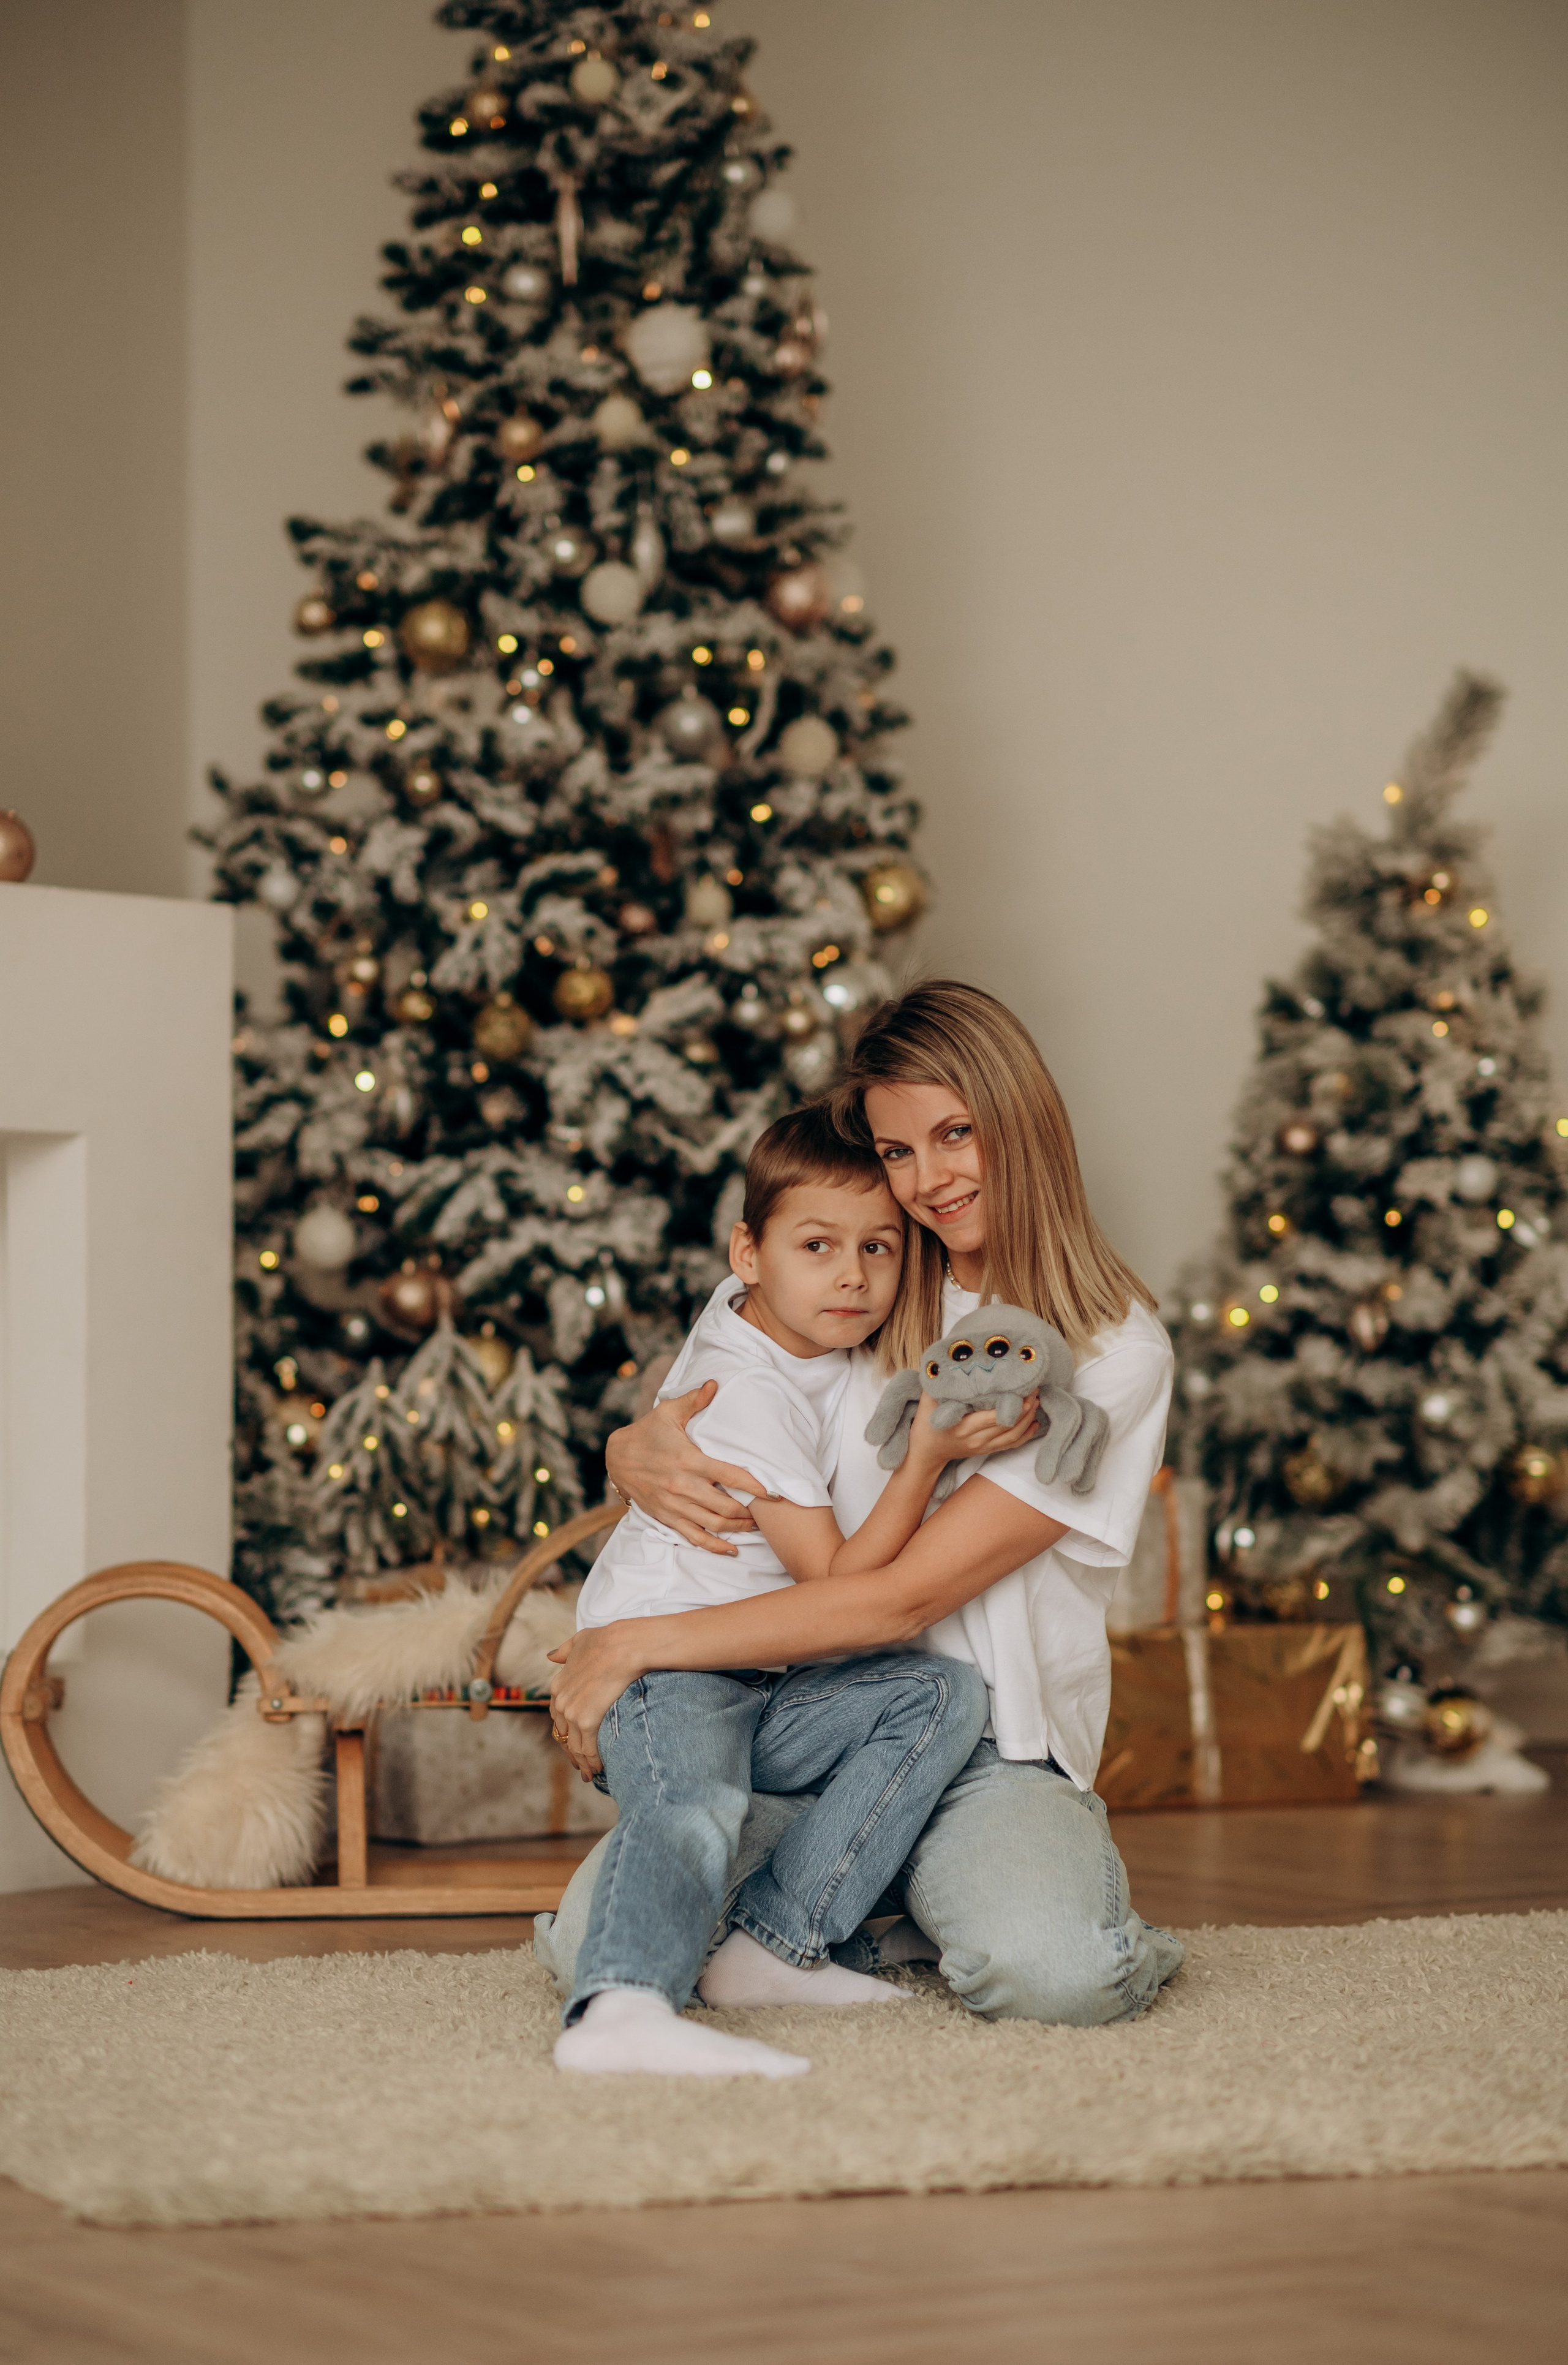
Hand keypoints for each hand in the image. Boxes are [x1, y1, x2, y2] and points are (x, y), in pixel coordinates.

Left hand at [547, 1628, 643, 1777]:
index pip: (557, 1717)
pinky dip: (594, 1761)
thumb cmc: (607, 1640)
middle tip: (581, 1766)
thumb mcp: (579, 1641)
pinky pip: (588, 1748)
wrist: (623, 1645)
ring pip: (575, 1746)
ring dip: (583, 1763)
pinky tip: (600, 1768)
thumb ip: (564, 1651)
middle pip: (564, 1735)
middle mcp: (561, 1701)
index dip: (565, 1732)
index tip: (573, 1741)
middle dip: (572, 1752)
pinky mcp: (587, 1721)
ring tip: (591, 1774)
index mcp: (557, 1685)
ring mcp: (572, 1713)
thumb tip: (551, 1656)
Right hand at [604, 1383, 772, 1556]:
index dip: (753, 1486)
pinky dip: (714, 1546)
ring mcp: (674, 1505)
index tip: (772, 1493)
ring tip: (755, 1527)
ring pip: (713, 1524)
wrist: (616, 1458)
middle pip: (725, 1506)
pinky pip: (694, 1537)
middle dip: (750, 1512)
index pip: (729, 1476)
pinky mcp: (667, 1517)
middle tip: (768, 1512)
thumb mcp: (668, 1412)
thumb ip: (694, 1400)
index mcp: (689, 1460)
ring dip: (738, 1528)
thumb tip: (715, 1383)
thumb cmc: (647, 1433)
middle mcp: (683, 1486)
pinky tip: (731, 1549)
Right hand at [906, 1390, 1040, 1475]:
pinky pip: (1011, 1445)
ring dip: (1028, 1418)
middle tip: (1034, 1388)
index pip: (994, 1416)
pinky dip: (1026, 1435)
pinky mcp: (987, 1451)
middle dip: (1025, 1406)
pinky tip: (1035, 1423)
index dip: (1012, 1403)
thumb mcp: (928, 1402)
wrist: (926, 1453)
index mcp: (963, 1426)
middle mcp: (976, 1439)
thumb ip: (938, 1384)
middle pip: (1008, 1424)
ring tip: (1036, 1400)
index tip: (1021, 1385)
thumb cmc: (927, 1424)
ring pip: (1013, 1435)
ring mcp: (983, 1447)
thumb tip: (949, 1360)